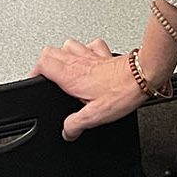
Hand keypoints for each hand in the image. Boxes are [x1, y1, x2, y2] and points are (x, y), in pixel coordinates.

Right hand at [30, 37, 145, 140]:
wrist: (144, 75)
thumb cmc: (122, 91)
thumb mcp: (95, 117)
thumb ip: (75, 125)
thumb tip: (66, 132)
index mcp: (72, 76)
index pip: (42, 63)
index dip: (33, 72)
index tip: (33, 81)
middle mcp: (80, 61)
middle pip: (51, 51)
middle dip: (44, 62)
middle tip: (44, 75)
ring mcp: (92, 55)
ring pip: (68, 45)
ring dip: (62, 53)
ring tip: (62, 66)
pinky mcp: (106, 54)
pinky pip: (91, 45)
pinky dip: (86, 49)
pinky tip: (89, 58)